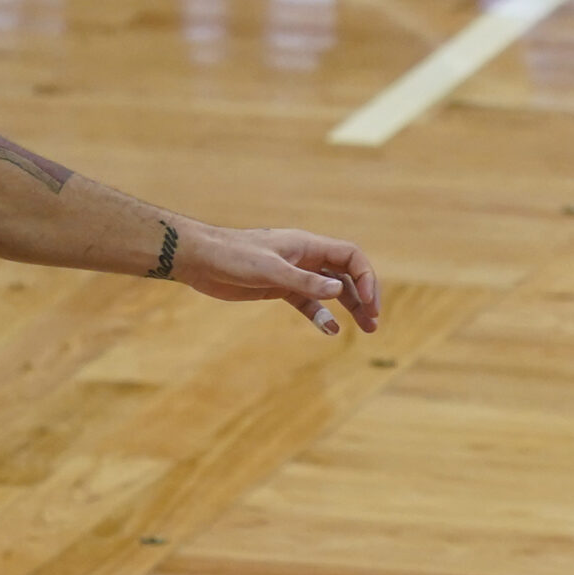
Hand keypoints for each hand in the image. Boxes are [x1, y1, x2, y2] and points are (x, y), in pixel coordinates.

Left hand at [174, 225, 381, 334]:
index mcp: (308, 245)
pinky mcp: (280, 288)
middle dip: (365, 295)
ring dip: (350, 307)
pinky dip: (321, 315)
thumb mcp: (271, 270)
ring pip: (331, 290)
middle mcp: (306, 257)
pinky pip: (309, 303)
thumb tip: (339, 289)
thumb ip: (305, 281)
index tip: (368, 302)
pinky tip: (330, 329)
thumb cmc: (232, 256)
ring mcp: (294, 273)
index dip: (366, 277)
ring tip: (366, 328)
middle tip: (374, 319)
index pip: (351, 256)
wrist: (199, 259)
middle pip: (347, 274)